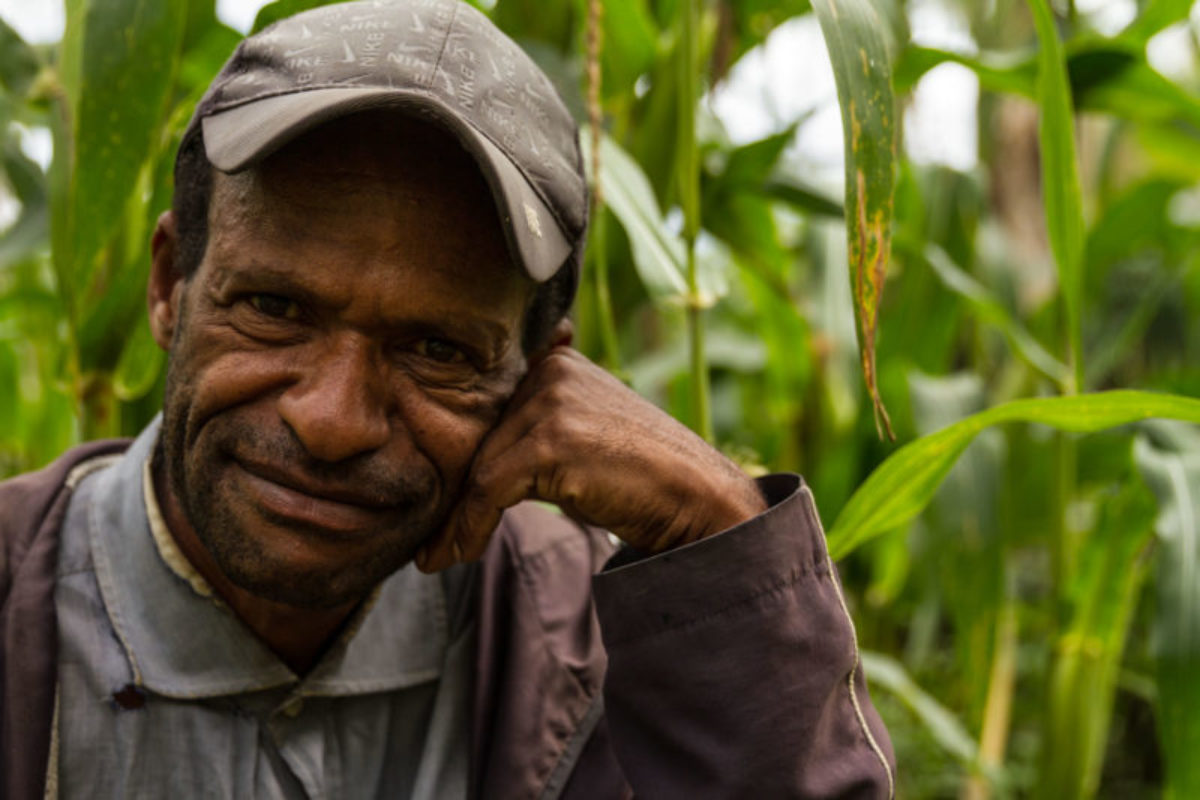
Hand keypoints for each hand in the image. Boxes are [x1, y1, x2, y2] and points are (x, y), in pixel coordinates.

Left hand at [415, 347, 766, 571]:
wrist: (699, 499)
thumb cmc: (644, 479)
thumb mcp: (586, 437)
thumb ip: (540, 428)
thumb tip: (480, 466)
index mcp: (559, 363)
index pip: (491, 412)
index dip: (466, 459)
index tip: (444, 504)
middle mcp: (553, 371)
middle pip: (481, 439)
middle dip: (457, 492)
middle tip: (432, 537)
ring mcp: (553, 403)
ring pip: (479, 466)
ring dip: (456, 518)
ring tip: (438, 554)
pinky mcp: (551, 441)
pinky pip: (488, 491)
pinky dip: (467, 529)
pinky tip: (456, 555)